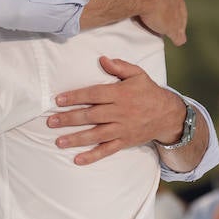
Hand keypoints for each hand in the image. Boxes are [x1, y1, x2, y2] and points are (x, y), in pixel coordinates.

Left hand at [47, 57, 184, 164]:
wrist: (168, 115)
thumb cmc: (149, 92)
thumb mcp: (138, 74)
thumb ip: (120, 66)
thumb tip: (102, 59)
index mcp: (121, 94)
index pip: (94, 95)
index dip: (76, 97)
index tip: (58, 100)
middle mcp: (120, 112)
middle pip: (91, 116)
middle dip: (69, 119)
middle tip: (51, 122)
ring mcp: (122, 129)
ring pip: (96, 134)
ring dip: (76, 138)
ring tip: (58, 141)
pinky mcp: (124, 141)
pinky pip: (107, 150)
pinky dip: (93, 156)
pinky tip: (77, 159)